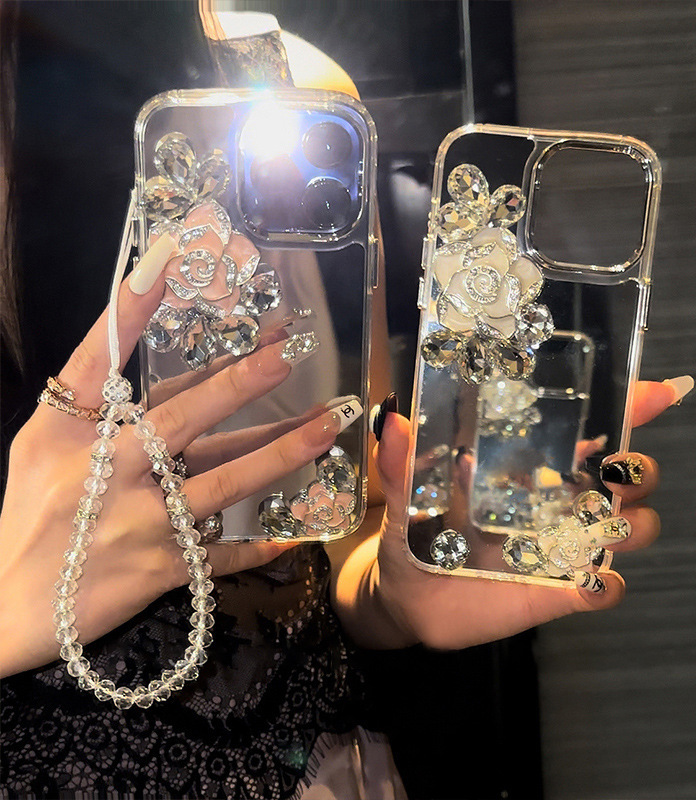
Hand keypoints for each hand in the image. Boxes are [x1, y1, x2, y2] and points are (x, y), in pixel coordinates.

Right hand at [0, 252, 343, 677]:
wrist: (8, 605)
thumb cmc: (29, 511)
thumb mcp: (42, 444)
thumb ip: (90, 399)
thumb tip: (138, 342)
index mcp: (69, 433)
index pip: (100, 356)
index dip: (134, 305)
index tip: (172, 254)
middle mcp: (106, 473)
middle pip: (182, 419)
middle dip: (238, 382)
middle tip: (287, 351)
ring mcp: (138, 524)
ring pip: (224, 483)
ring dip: (281, 453)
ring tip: (328, 426)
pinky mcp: (162, 571)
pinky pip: (224, 556)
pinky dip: (262, 544)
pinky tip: (300, 530)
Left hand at [359, 381, 680, 649]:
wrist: (407, 598)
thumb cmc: (415, 535)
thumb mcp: (405, 495)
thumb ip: (401, 463)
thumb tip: (394, 421)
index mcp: (530, 469)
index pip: (589, 432)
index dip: (630, 408)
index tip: (660, 392)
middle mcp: (558, 504)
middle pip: (627, 479)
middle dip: (640, 470)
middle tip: (618, 472)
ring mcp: (563, 548)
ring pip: (629, 529)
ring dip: (634, 525)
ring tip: (606, 526)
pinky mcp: (559, 593)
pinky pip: (604, 589)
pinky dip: (607, 586)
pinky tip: (589, 582)